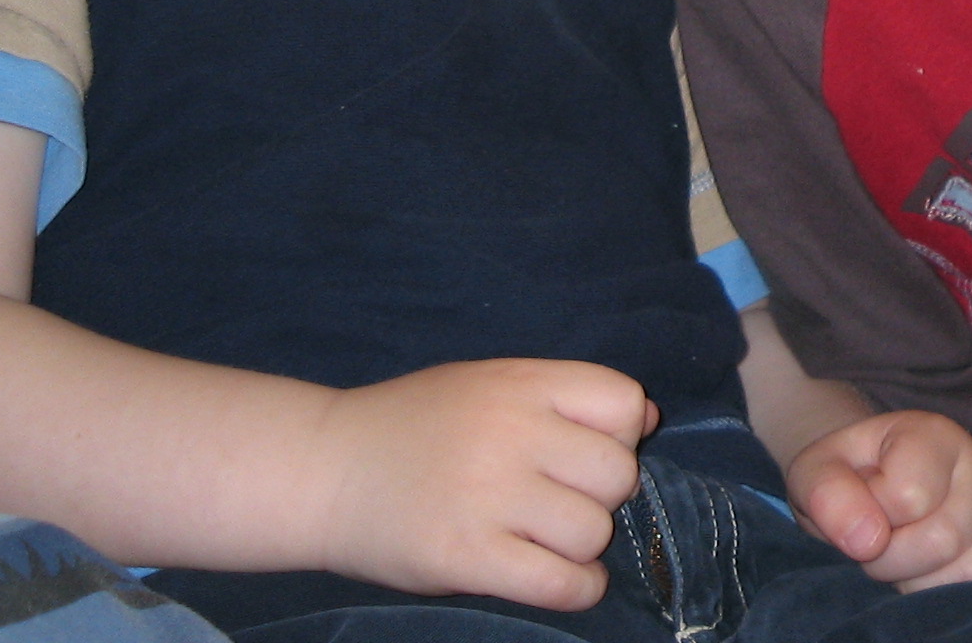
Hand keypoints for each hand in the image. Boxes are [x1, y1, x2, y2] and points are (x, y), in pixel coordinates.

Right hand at [307, 358, 655, 609]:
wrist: (325, 470)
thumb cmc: (414, 426)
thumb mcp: (489, 385)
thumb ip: (564, 397)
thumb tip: (646, 417)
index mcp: (519, 382)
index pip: (623, 401)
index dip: (617, 433)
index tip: (581, 452)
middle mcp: (511, 433)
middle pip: (618, 473)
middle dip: (601, 495)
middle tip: (559, 502)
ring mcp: (488, 496)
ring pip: (594, 532)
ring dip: (581, 545)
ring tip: (544, 539)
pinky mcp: (466, 556)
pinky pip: (561, 582)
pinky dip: (577, 588)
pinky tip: (558, 578)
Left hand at [788, 409, 971, 590]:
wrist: (876, 485)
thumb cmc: (848, 479)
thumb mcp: (817, 471)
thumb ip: (827, 493)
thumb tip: (866, 539)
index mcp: (933, 436)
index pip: (909, 496)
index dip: (869, 519)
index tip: (858, 511)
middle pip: (944, 540)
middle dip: (891, 560)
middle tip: (875, 546)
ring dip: (922, 584)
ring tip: (904, 560)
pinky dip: (958, 600)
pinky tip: (931, 580)